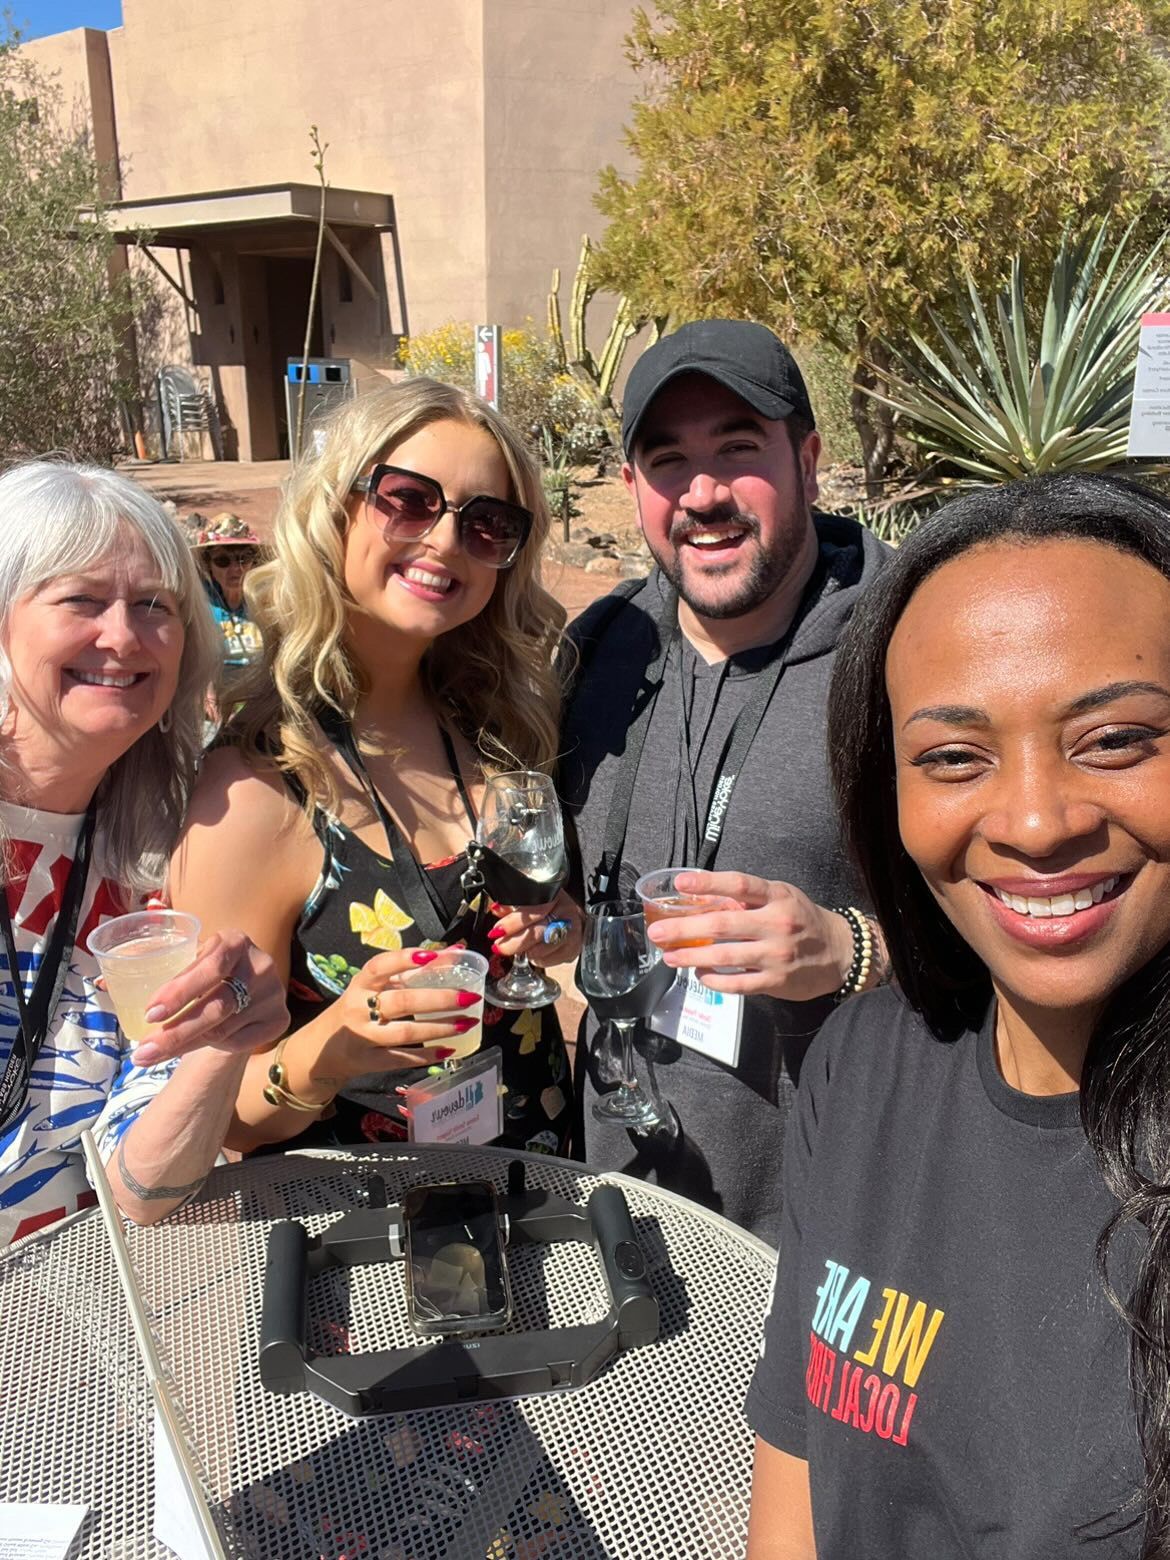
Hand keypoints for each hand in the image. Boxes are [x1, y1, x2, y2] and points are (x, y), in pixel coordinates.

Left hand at [129, 930, 287, 1063]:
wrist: (245, 987)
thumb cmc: (206, 972)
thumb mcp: (187, 960)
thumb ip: (151, 965)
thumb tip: (102, 983)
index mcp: (235, 941)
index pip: (211, 966)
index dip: (180, 990)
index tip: (150, 1013)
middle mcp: (260, 965)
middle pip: (217, 1006)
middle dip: (176, 1031)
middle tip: (143, 1051)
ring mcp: (274, 994)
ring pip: (222, 1029)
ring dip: (183, 1045)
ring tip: (150, 1055)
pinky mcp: (279, 1020)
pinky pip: (238, 1042)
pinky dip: (211, 1048)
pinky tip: (191, 1047)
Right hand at [312, 947, 484, 1078]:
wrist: (320, 1049)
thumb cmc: (357, 1009)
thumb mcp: (374, 988)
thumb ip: (410, 972)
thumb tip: (456, 953)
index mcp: (361, 983)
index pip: (380, 967)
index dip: (404, 960)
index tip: (431, 955)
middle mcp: (359, 1008)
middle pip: (402, 1001)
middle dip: (438, 999)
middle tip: (469, 997)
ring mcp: (363, 1037)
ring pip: (406, 1032)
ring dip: (440, 1028)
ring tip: (467, 1022)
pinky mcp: (369, 1062)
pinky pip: (402, 1058)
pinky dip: (428, 1055)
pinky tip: (450, 1050)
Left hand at [488, 889, 582, 966]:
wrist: (575, 918)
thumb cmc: (550, 908)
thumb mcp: (533, 900)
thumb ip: (514, 904)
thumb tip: (497, 909)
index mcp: (555, 896)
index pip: (534, 910)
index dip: (513, 922)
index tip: (497, 931)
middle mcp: (567, 913)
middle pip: (538, 932)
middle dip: (514, 942)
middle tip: (499, 947)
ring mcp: (572, 932)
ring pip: (542, 948)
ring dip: (524, 951)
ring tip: (514, 949)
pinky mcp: (573, 950)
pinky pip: (548, 960)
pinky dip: (535, 958)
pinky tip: (531, 952)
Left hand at [644, 870, 854, 1000]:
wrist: (840, 953)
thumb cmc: (802, 920)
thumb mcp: (781, 898)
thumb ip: (747, 899)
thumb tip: (702, 898)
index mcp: (777, 896)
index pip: (739, 885)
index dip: (708, 882)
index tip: (681, 883)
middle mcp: (776, 924)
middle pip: (722, 924)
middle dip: (684, 929)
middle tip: (657, 932)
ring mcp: (776, 955)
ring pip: (724, 956)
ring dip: (691, 957)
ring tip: (669, 956)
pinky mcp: (775, 982)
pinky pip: (736, 984)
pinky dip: (713, 980)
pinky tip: (700, 974)